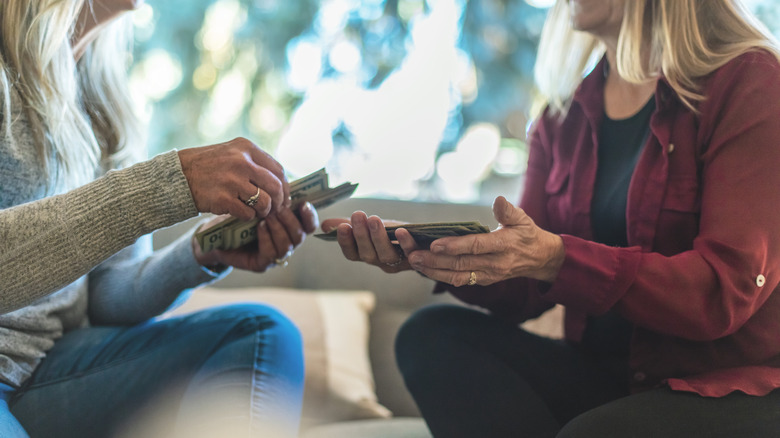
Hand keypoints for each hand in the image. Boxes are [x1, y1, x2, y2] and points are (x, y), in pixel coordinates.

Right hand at [178, 138, 290, 221]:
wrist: (179, 175)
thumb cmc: (208, 166)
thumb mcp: (232, 153)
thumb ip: (255, 162)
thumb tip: (281, 181)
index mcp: (246, 148)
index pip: (278, 170)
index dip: (285, 186)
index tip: (284, 197)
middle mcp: (241, 162)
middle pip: (275, 187)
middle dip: (279, 201)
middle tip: (275, 209)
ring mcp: (232, 180)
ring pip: (264, 202)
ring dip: (264, 211)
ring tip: (258, 212)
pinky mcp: (223, 198)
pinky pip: (248, 213)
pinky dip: (248, 216)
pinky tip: (242, 213)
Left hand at [193, 202, 318, 272]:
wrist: (214, 235)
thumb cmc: (236, 216)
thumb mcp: (256, 203)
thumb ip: (272, 197)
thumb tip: (284, 180)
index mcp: (289, 228)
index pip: (309, 225)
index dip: (310, 216)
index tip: (303, 204)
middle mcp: (285, 243)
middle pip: (300, 235)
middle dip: (291, 220)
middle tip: (278, 208)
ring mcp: (274, 256)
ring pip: (287, 245)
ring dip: (278, 229)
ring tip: (267, 216)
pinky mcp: (261, 264)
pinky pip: (271, 253)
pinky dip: (267, 238)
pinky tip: (260, 226)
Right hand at [321, 212, 419, 272]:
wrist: (423, 240)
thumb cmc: (392, 233)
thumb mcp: (369, 227)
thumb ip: (349, 225)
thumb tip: (324, 224)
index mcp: (365, 254)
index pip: (351, 253)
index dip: (346, 242)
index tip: (342, 227)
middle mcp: (379, 261)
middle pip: (367, 254)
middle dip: (361, 235)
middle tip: (357, 216)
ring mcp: (397, 262)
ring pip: (386, 255)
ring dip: (378, 237)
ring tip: (373, 219)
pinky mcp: (415, 258)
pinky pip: (410, 253)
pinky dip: (405, 243)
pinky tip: (400, 230)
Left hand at [406, 196, 564, 285]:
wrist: (539, 259)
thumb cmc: (527, 234)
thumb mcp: (523, 219)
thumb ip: (508, 211)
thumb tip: (498, 200)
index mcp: (503, 246)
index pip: (475, 246)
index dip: (455, 246)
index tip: (435, 243)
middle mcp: (494, 264)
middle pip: (460, 263)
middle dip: (434, 259)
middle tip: (412, 253)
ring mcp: (487, 275)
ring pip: (456, 276)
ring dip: (432, 270)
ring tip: (413, 261)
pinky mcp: (482, 280)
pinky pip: (458, 280)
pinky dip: (440, 275)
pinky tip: (424, 268)